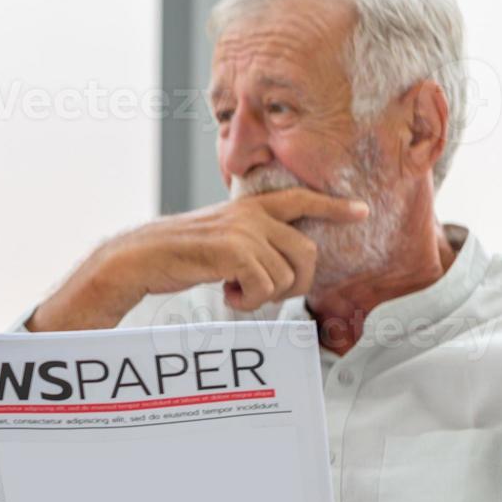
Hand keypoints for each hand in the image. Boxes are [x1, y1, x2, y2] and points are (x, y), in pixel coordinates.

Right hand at [31, 188, 369, 330]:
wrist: (140, 257)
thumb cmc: (176, 254)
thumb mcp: (218, 236)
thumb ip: (249, 239)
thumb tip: (278, 263)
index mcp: (249, 207)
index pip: (300, 199)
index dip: (333, 206)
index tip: (360, 210)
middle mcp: (252, 214)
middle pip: (307, 252)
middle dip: (294, 282)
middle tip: (263, 292)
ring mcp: (245, 231)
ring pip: (288, 276)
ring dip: (264, 296)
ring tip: (236, 292)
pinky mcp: (236, 251)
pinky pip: (266, 288)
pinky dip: (248, 302)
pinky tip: (226, 295)